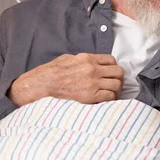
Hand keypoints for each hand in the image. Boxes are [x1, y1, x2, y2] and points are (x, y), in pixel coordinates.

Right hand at [7, 53, 123, 106]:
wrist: (41, 86)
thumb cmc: (50, 73)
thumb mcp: (66, 59)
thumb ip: (81, 60)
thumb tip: (89, 62)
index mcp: (87, 59)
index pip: (111, 60)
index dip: (113, 67)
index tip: (110, 73)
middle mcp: (93, 69)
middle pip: (118, 72)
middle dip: (118, 78)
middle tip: (114, 83)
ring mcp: (93, 83)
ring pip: (117, 85)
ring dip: (116, 89)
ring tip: (111, 93)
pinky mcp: (91, 96)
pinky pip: (110, 96)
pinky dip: (110, 98)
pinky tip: (105, 100)